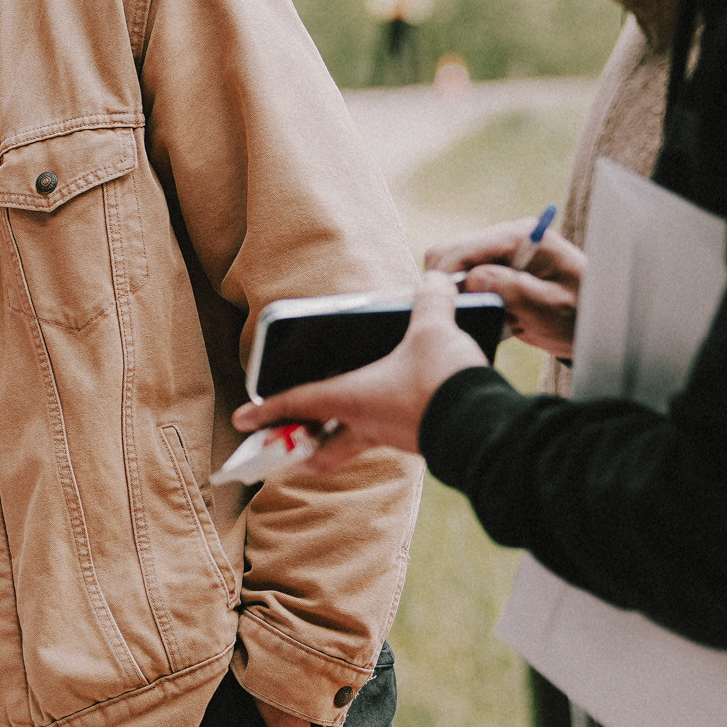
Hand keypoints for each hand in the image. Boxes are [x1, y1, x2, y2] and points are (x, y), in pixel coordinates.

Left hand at [236, 271, 487, 471]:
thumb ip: (430, 301)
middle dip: (301, 447)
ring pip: (356, 444)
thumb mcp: (434, 330)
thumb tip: (435, 279)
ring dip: (341, 436)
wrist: (486, 427)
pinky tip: (397, 409)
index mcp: (352, 399)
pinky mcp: (423, 441)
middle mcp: (367, 424)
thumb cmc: (443, 384)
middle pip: (321, 447)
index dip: (266, 410)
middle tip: (286, 446)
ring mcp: (395, 437)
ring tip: (337, 423)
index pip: (297, 404)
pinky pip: (391, 435)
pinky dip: (383, 426)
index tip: (241, 420)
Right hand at [424, 217, 584, 359]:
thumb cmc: (583, 315)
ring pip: (450, 268)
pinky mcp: (496, 268)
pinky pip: (462, 279)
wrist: (599, 325)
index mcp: (521, 237)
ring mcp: (500, 251)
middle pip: (448, 254)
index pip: (461, 249)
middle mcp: (506, 237)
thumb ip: (513, 291)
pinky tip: (488, 313)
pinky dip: (466, 298)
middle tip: (463, 316)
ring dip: (457, 294)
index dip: (444, 279)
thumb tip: (472, 279)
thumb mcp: (551, 308)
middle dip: (448, 286)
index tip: (442, 309)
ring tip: (482, 315)